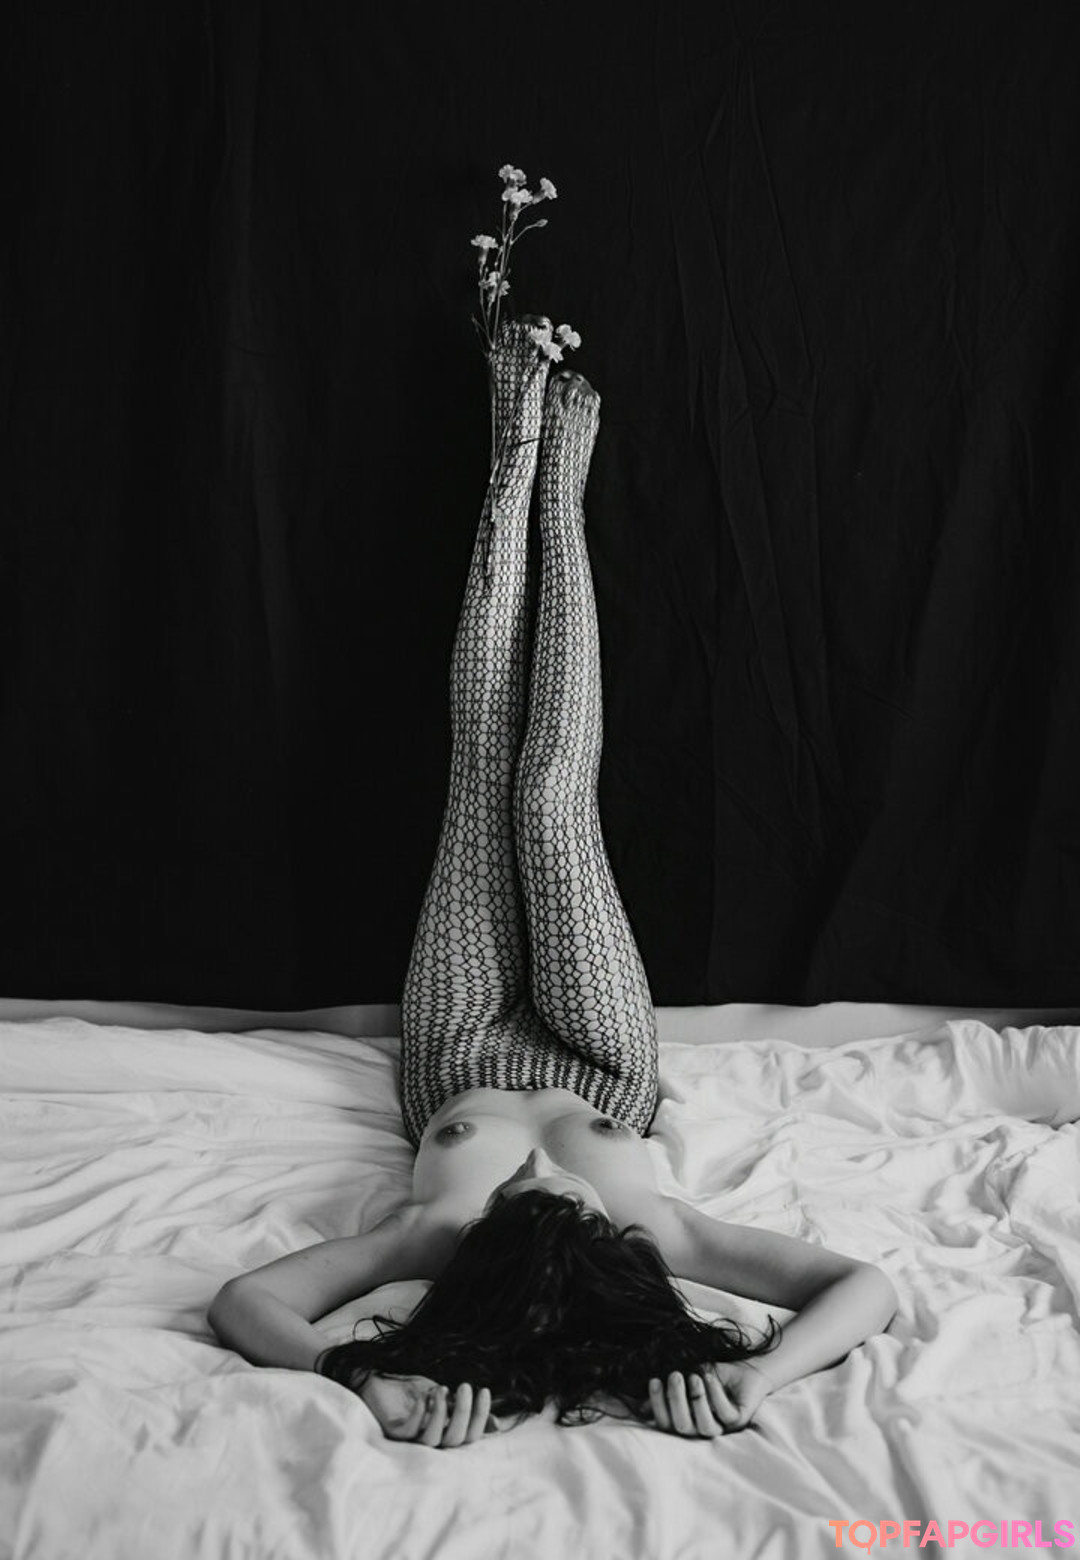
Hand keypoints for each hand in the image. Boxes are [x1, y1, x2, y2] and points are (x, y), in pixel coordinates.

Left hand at [357, 1373, 496, 1447]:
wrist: (383, 1380)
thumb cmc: (415, 1393)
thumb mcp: (447, 1399)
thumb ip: (465, 1412)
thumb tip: (496, 1426)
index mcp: (445, 1434)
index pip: (469, 1436)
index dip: (479, 1416)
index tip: (483, 1390)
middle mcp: (431, 1442)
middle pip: (454, 1440)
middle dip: (463, 1412)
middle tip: (465, 1386)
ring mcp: (411, 1440)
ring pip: (432, 1440)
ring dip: (440, 1413)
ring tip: (441, 1388)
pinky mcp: (392, 1432)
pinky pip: (408, 1431)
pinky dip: (419, 1414)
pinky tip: (424, 1396)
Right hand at [647, 1362, 773, 1436]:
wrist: (744, 1369)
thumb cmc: (711, 1375)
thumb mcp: (687, 1379)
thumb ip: (668, 1391)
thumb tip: (640, 1404)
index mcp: (687, 1422)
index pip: (666, 1423)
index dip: (658, 1405)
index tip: (655, 1380)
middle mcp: (702, 1429)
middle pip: (683, 1427)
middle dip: (676, 1401)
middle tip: (675, 1375)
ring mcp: (722, 1427)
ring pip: (706, 1428)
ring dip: (697, 1402)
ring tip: (695, 1377)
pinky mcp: (739, 1420)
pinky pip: (726, 1415)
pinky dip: (716, 1396)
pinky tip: (709, 1378)